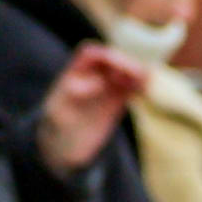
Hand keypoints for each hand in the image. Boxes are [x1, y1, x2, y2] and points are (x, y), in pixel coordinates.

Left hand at [33, 44, 144, 174]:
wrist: (64, 147)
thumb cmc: (55, 128)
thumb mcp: (56, 113)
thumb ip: (71, 94)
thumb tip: (98, 81)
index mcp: (73, 73)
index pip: (91, 54)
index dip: (105, 57)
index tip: (115, 70)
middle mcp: (92, 75)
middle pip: (112, 60)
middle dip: (124, 64)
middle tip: (137, 74)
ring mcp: (106, 86)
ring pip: (125, 72)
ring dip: (136, 72)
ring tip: (145, 79)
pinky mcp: (118, 98)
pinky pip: (132, 86)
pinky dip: (140, 84)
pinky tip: (145, 88)